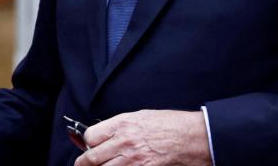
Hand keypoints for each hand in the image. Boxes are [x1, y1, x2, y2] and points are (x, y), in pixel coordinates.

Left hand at [74, 110, 210, 165]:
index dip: (88, 143)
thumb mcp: (141, 117)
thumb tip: (105, 136)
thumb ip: (120, 127)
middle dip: (84, 164)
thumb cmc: (171, 124)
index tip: (89, 147)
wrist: (193, 137)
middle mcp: (124, 141)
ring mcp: (132, 159)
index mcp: (122, 124)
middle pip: (91, 158)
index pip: (90, 136)